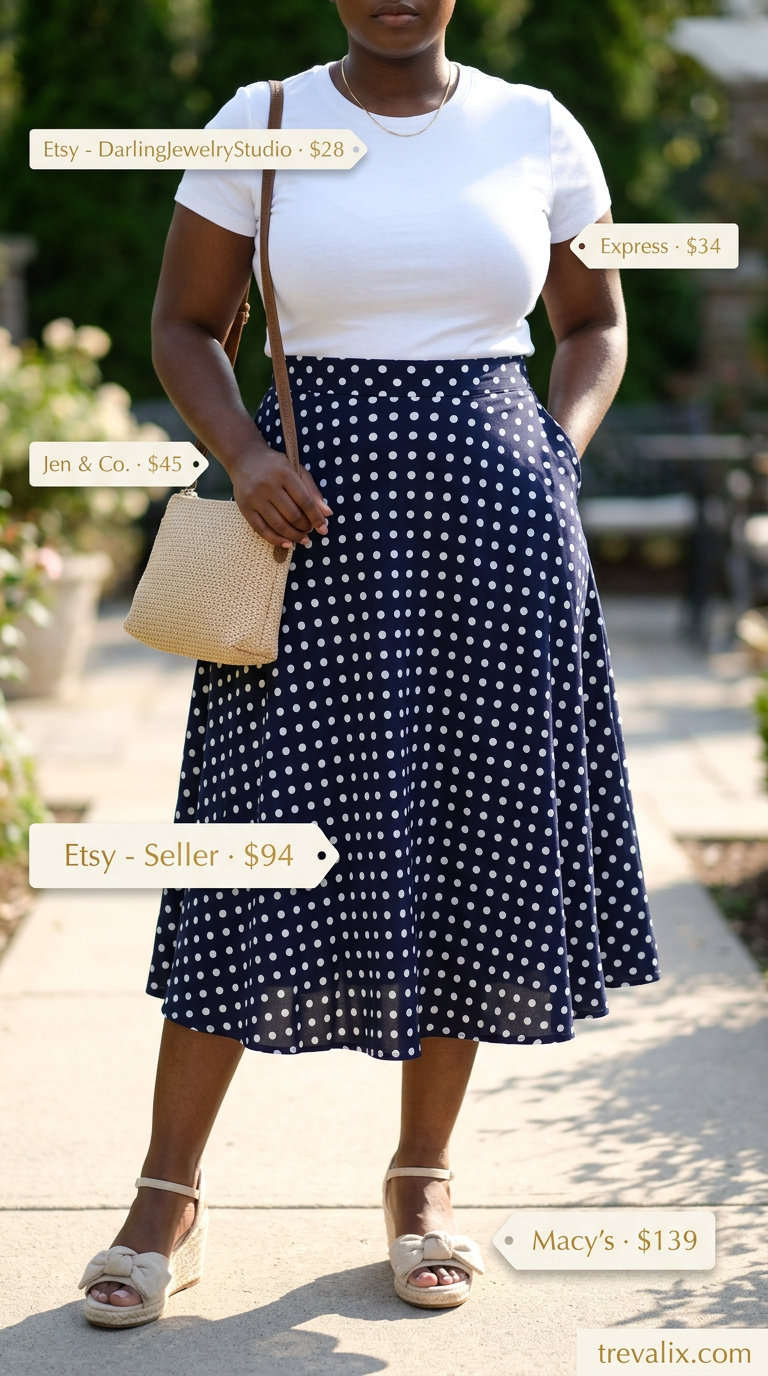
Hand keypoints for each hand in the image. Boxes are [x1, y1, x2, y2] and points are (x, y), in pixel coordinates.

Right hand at [227, 435, 332, 551]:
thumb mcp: (297, 471)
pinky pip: (262, 530)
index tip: (324, 529)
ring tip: (302, 539)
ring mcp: (254, 498)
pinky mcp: (244, 508)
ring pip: (278, 525)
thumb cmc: (276, 466)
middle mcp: (268, 485)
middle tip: (310, 530)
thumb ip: (312, 491)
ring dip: (294, 536)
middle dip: (305, 528)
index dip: (316, 518)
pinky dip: (276, 540)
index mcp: (284, 473)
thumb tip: (327, 514)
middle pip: (292, 515)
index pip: (305, 501)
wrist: (244, 458)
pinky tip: (287, 543)